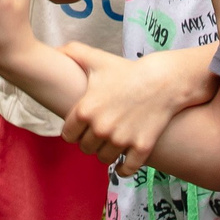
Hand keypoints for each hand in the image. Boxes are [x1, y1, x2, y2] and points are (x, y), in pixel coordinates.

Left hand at [63, 44, 217, 176]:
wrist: (163, 80)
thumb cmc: (127, 70)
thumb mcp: (98, 59)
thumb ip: (73, 53)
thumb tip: (56, 49)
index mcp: (85, 110)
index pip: (68, 135)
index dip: (74, 131)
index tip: (82, 127)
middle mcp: (100, 128)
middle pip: (85, 148)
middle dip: (90, 141)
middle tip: (99, 133)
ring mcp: (121, 140)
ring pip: (104, 159)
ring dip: (106, 153)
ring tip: (111, 143)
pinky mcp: (141, 148)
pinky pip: (125, 170)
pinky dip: (124, 168)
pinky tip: (124, 161)